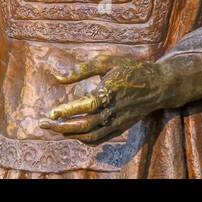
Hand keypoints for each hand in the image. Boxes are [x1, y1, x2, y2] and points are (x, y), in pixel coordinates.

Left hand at [41, 55, 174, 143]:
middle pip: (84, 126)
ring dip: (70, 135)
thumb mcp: (107, 61)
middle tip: (44, 124)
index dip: (67, 111)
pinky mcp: (120, 128)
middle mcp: (113, 111)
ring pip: (90, 136)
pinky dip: (84, 140)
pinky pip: (99, 139)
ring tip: (54, 129)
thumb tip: (57, 77)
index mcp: (109, 92)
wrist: (157, 85)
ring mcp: (117, 122)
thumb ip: (81, 69)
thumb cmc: (131, 69)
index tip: (50, 113)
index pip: (85, 106)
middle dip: (61, 128)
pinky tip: (73, 134)